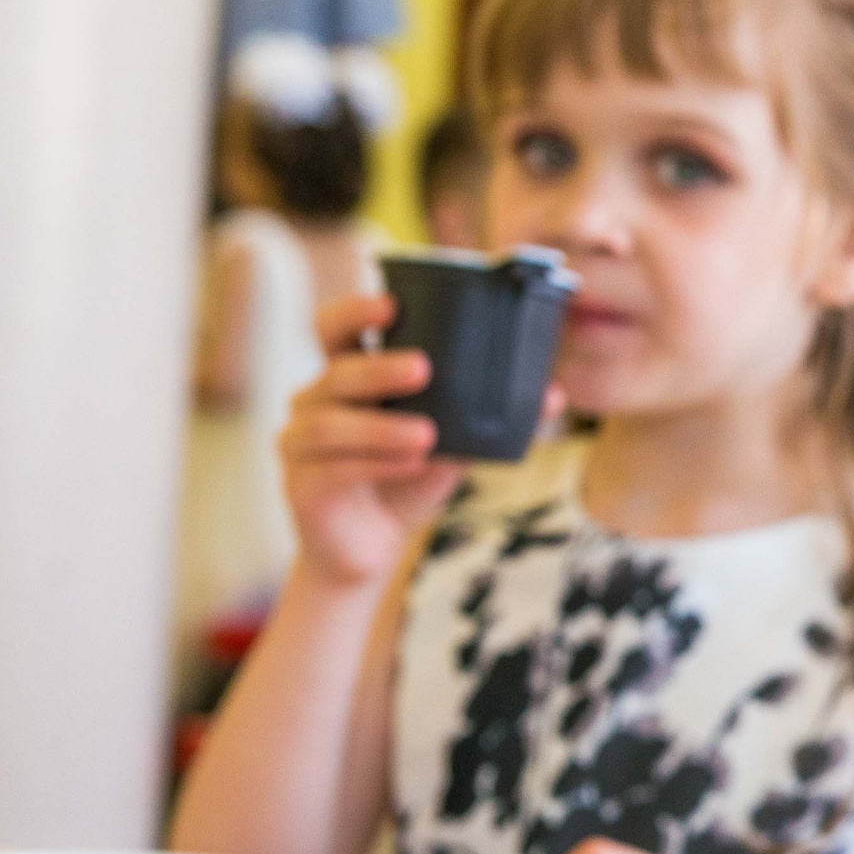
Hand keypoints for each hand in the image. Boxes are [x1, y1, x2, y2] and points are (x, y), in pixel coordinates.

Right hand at [280, 295, 462, 586]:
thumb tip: (553, 396)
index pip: (333, 330)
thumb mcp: (450, 445)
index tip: (391, 304)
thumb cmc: (407, 481)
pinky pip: (335, 469)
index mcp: (345, 380)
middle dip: (378, 369)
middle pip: (335, 373)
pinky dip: (379, 464)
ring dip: (381, 427)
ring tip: (428, 434)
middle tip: (424, 368)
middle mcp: (313, 403)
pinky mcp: (303, 487)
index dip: (354, 311)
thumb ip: (486, 419)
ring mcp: (299, 444)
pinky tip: (413, 463)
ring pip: (330, 424)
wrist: (371, 549)